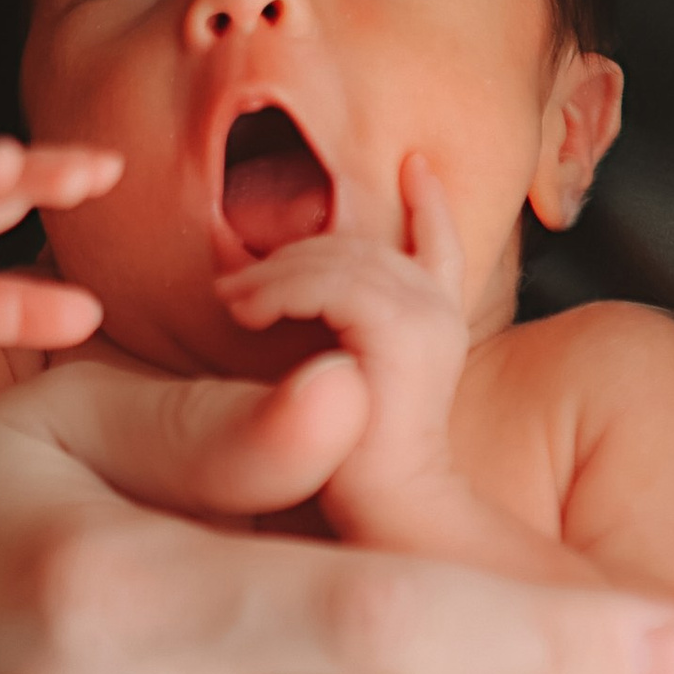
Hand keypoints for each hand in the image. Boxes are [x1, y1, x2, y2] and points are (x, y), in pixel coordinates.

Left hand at [215, 149, 474, 531]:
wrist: (391, 509)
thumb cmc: (357, 459)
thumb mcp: (349, 379)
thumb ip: (343, 336)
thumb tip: (304, 304)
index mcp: (438, 316)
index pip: (441, 240)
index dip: (429, 203)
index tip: (414, 163)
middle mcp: (439, 310)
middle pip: (361, 246)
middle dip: (293, 252)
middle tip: (236, 281)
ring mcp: (427, 319)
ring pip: (342, 258)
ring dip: (274, 273)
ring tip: (231, 299)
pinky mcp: (403, 337)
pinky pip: (332, 288)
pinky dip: (281, 293)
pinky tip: (249, 314)